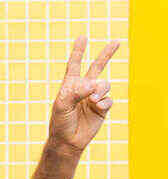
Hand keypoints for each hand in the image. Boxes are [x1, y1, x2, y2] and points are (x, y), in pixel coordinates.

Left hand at [47, 36, 119, 154]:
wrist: (68, 140)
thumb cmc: (60, 122)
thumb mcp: (62, 105)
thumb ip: (76, 91)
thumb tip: (94, 84)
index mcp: (69, 85)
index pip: (73, 65)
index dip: (78, 51)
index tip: (82, 37)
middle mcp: (83, 89)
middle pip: (97, 67)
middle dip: (106, 54)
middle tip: (116, 41)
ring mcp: (94, 97)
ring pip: (104, 85)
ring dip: (99, 91)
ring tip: (92, 100)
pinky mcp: (102, 107)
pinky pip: (108, 99)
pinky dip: (103, 102)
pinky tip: (96, 107)